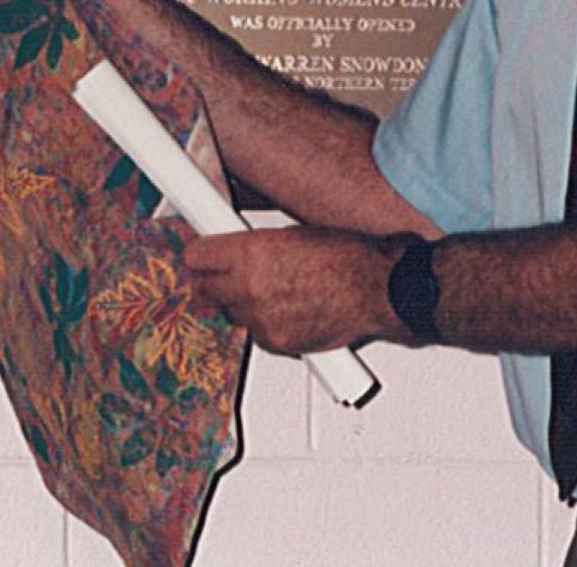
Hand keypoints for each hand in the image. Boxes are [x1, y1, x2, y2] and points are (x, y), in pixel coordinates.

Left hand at [184, 228, 403, 355]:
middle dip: (213, 279)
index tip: (201, 252)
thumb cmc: (348, 256)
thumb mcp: (294, 233)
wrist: (380, 288)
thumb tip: (231, 246)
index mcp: (252, 252)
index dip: (199, 253)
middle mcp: (251, 287)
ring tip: (271, 289)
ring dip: (241, 303)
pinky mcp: (276, 342)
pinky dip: (265, 323)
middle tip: (225, 271)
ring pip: (230, 313)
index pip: (196, 257)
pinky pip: (256, 332)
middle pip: (204, 289)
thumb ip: (255, 244)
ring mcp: (262, 319)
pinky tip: (288, 307)